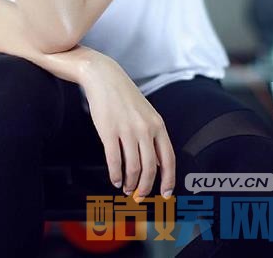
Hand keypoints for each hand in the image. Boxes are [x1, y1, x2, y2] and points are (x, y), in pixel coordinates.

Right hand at [80, 54, 174, 200]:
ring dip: (129, 183)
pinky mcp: (108, 131)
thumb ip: (154, 137)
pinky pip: (114, 161)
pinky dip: (116, 175)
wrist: (103, 77)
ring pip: (132, 167)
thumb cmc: (124, 96)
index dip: (168, 180)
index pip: (168, 159)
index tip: (165, 194)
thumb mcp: (146, 113)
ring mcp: (126, 130)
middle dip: (145, 186)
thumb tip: (158, 164)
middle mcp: (145, 129)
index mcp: (157, 125)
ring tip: (126, 187)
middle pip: (150, 168)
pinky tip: (115, 179)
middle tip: (139, 195)